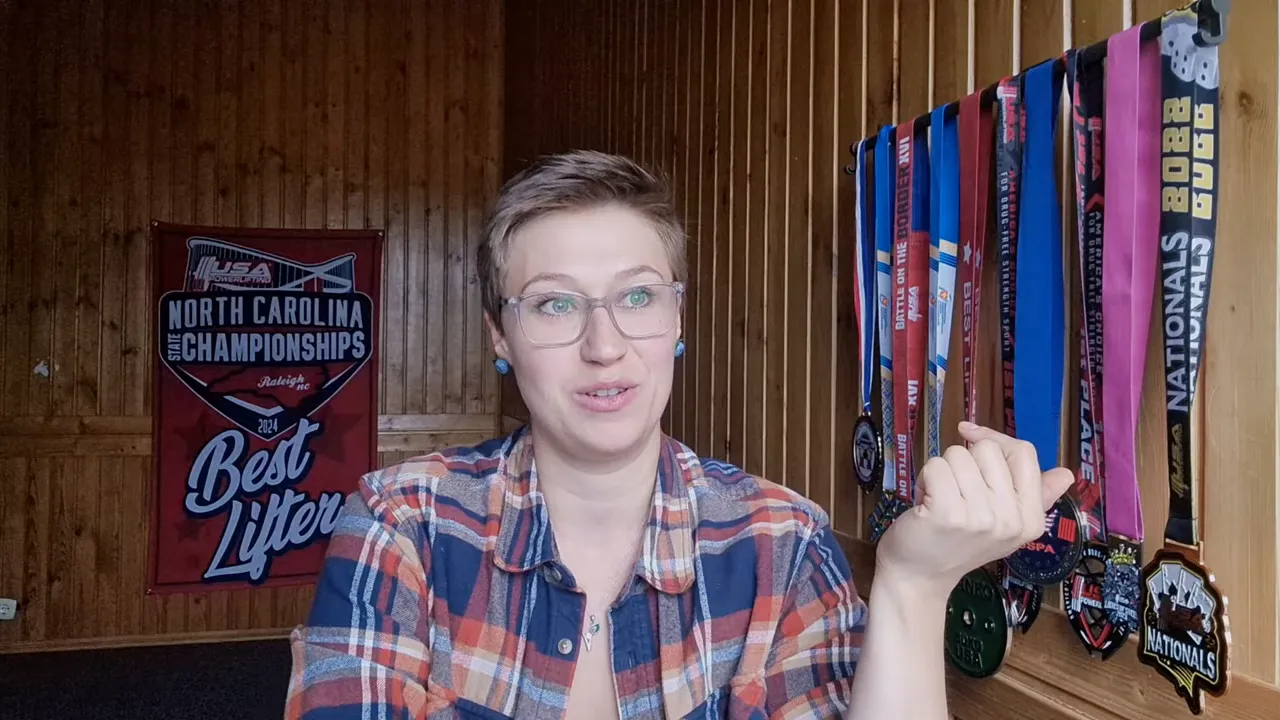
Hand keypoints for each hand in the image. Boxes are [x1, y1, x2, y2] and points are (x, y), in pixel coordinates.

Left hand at [875, 422, 1074, 595]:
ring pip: (957, 455)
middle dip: (963, 462)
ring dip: (942, 472)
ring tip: (939, 500)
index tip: (970, 435)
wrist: (921, 577)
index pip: (1025, 453)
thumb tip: (1067, 474)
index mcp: (1032, 520)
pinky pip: (935, 466)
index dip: (995, 438)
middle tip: (955, 492)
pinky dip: (924, 479)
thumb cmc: (958, 542)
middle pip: (988, 449)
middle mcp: (1012, 520)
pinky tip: (925, 503)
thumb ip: (1035, 496)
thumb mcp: (1005, 524)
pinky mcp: (949, 514)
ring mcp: (981, 517)